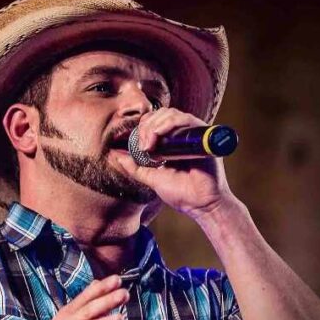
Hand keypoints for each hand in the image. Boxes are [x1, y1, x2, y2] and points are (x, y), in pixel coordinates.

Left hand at [113, 108, 235, 217]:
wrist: (201, 205)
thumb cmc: (181, 194)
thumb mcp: (151, 178)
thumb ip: (134, 168)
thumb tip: (115, 156)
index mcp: (171, 143)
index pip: (155, 121)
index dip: (143, 127)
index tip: (137, 145)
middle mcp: (183, 136)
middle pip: (161, 114)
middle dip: (146, 126)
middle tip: (143, 146)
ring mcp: (193, 135)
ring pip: (171, 114)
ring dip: (155, 125)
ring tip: (149, 144)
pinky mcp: (204, 136)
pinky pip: (186, 119)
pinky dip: (170, 123)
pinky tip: (159, 135)